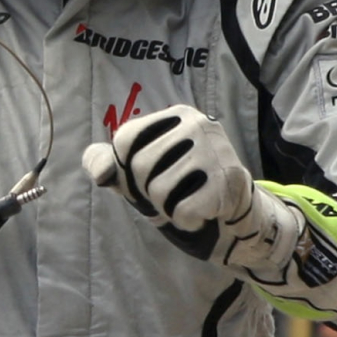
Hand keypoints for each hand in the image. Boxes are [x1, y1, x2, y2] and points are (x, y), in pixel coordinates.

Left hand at [84, 105, 336, 321]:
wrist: (240, 217)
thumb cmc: (187, 191)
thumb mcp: (144, 174)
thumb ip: (112, 166)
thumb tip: (96, 166)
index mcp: (176, 116)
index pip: (125, 142)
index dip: (130, 173)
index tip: (153, 179)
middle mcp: (198, 124)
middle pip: (140, 168)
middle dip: (152, 194)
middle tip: (177, 195)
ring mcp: (216, 151)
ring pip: (159, 190)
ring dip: (170, 208)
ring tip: (191, 202)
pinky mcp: (229, 181)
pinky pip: (183, 210)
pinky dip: (189, 220)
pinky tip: (206, 212)